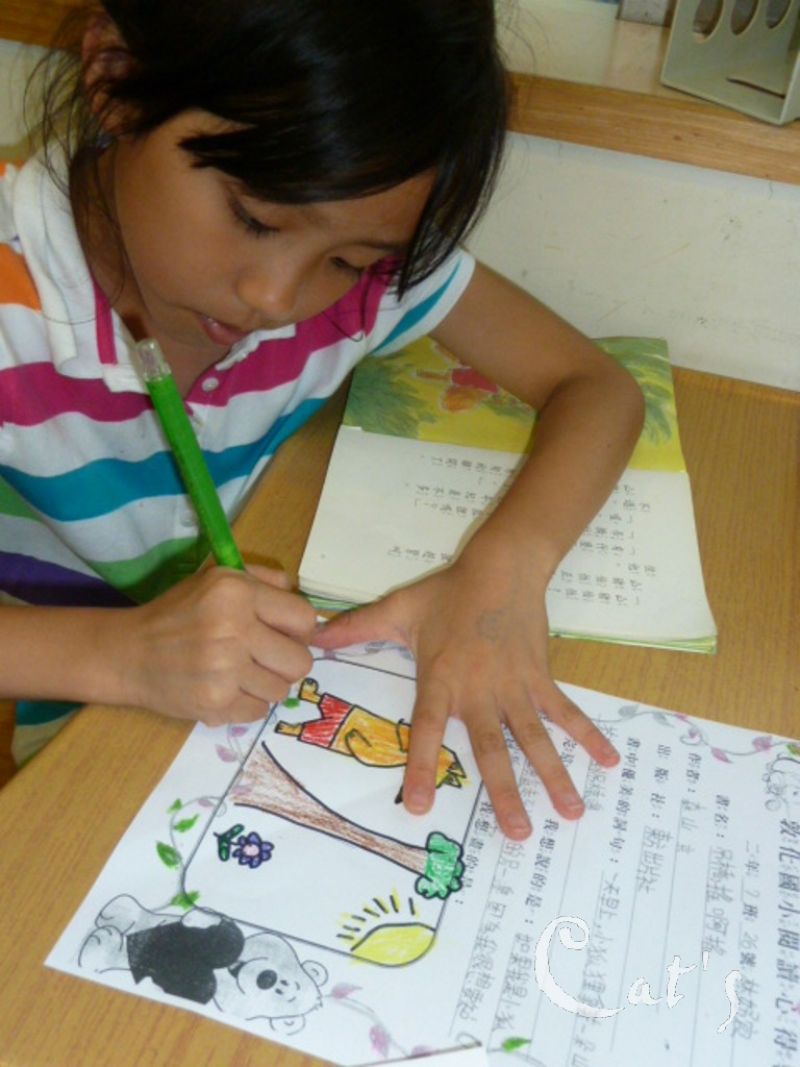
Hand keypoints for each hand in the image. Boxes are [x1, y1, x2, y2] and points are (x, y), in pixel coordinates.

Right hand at [114, 565, 314, 725]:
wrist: (129, 654)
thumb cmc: (178, 613)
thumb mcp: (216, 578)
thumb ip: (263, 579)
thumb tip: (299, 595)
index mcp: (237, 592)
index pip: (304, 619)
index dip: (300, 630)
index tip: (284, 634)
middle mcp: (234, 629)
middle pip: (301, 662)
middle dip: (287, 661)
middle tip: (266, 658)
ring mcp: (225, 670)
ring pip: (281, 690)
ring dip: (266, 685)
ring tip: (241, 673)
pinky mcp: (215, 703)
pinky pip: (259, 712)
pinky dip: (247, 704)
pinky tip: (226, 689)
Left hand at [315, 556, 618, 839]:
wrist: (500, 567)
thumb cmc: (446, 593)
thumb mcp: (396, 609)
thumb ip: (355, 628)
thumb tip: (313, 637)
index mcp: (441, 680)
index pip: (426, 730)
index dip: (421, 767)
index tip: (418, 807)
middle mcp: (479, 691)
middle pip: (491, 748)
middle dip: (505, 792)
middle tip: (516, 834)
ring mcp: (515, 687)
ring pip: (534, 738)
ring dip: (553, 775)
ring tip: (570, 813)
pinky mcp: (541, 677)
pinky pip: (565, 711)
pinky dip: (588, 735)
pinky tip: (610, 762)